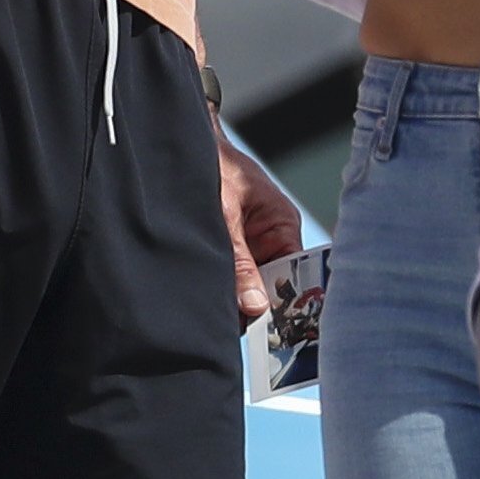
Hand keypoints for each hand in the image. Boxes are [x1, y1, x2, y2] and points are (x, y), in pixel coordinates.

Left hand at [218, 127, 301, 320]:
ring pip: (249, 286)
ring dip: (237, 301)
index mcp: (282, 224)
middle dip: (257, 307)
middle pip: (271, 285)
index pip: (296, 271)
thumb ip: (239, 261)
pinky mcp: (225, 252)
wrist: (183, 148)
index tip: (275, 328)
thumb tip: (254, 306)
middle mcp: (270, 239)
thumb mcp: (225, 215)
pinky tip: (212, 307)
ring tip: (222, 322)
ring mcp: (247, 247)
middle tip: (241, 331)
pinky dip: (223, 293)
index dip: (287, 300)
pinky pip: (230, 280)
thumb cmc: (213, 166)